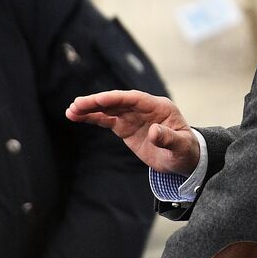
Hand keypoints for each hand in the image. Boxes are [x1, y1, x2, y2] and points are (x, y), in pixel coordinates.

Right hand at [65, 90, 199, 174]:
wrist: (183, 158)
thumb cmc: (185, 151)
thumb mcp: (181, 146)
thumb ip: (169, 139)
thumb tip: (154, 132)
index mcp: (159, 107)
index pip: (134, 98)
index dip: (116, 98)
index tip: (99, 100)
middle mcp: (144, 108)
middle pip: (117, 101)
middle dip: (97, 102)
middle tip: (77, 105)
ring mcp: (134, 117)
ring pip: (109, 109)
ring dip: (90, 109)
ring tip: (71, 111)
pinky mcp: (126, 127)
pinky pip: (107, 120)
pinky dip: (93, 118)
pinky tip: (77, 116)